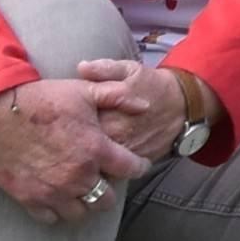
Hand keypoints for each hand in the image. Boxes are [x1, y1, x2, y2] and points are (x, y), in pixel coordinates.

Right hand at [0, 76, 145, 224]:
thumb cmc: (43, 99)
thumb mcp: (85, 90)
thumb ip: (119, 96)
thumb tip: (146, 105)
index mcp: (95, 149)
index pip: (131, 169)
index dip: (139, 167)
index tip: (138, 164)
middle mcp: (78, 176)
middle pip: (106, 200)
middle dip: (110, 190)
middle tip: (105, 178)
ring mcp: (53, 191)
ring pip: (80, 214)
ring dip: (84, 203)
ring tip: (82, 190)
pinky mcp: (29, 199)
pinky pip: (51, 218)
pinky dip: (57, 211)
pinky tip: (58, 196)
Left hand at [70, 57, 189, 164]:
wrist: (183, 106)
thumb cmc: (153, 86)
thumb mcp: (130, 70)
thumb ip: (105, 69)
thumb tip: (81, 67)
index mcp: (110, 112)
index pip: (76, 122)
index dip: (64, 121)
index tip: (56, 118)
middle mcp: (116, 136)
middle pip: (81, 146)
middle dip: (68, 144)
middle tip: (59, 139)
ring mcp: (124, 153)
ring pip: (94, 164)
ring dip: (81, 160)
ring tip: (70, 154)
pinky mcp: (133, 164)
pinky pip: (110, 173)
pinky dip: (99, 170)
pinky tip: (90, 165)